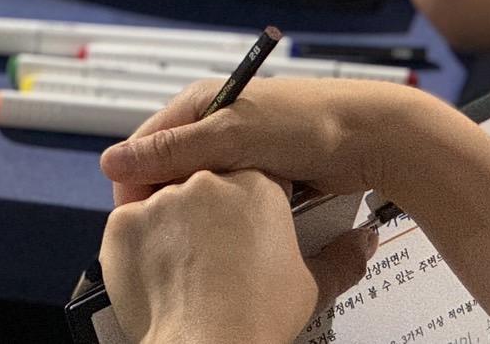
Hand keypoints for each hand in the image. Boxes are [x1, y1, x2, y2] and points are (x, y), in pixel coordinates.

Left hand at [100, 168, 375, 343]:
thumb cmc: (256, 317)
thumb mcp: (311, 285)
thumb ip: (343, 258)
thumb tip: (365, 243)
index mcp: (256, 184)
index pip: (256, 172)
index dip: (255, 200)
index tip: (252, 223)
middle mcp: (207, 178)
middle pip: (208, 179)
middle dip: (212, 209)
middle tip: (217, 248)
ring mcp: (163, 197)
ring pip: (165, 197)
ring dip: (172, 222)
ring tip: (186, 263)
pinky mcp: (125, 221)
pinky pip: (128, 222)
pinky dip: (139, 242)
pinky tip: (157, 268)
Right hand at [102, 77, 424, 206]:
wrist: (371, 138)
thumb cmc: (307, 124)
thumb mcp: (232, 136)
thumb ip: (172, 152)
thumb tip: (113, 162)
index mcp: (201, 102)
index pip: (146, 146)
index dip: (136, 183)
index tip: (137, 218)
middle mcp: (216, 122)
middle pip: (171, 170)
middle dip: (170, 199)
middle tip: (174, 229)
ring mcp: (239, 148)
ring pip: (201, 188)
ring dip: (201, 207)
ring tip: (204, 230)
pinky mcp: (260, 172)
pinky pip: (229, 198)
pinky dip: (227, 212)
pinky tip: (230, 228)